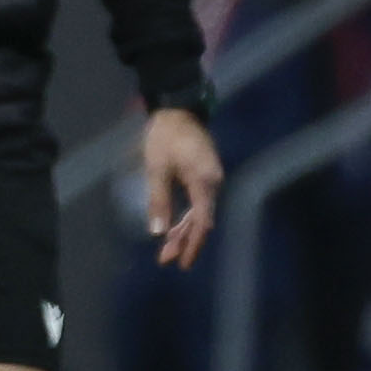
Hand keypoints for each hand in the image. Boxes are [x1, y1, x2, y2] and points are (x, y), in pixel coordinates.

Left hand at [142, 108, 222, 269]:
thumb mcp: (157, 168)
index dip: (191, 244)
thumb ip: (158, 200)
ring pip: (201, 213)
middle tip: (165, 259)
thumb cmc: (165, 136)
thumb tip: (157, 232)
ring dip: (185, 231)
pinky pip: (200, 203)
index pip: (201, 221)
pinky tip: (176, 228)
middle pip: (202, 220)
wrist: (178, 108)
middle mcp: (214, 182)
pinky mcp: (206, 175)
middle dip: (185, 242)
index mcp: (204, 181)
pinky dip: (188, 218)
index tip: (180, 262)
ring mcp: (212, 178)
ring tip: (167, 249)